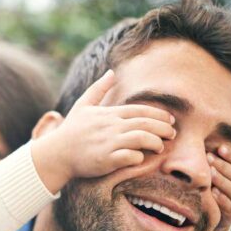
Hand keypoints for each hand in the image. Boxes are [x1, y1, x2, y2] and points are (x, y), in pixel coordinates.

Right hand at [32, 70, 175, 192]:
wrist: (57, 154)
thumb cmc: (71, 131)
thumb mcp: (83, 105)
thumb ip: (98, 89)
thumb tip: (111, 71)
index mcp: (109, 114)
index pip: (141, 110)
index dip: (159, 114)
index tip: (170, 120)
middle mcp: (111, 126)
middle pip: (145, 123)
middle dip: (164, 128)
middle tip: (173, 134)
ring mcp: (108, 143)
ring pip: (141, 138)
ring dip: (155, 143)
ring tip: (161, 147)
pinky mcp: (106, 159)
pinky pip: (130, 157)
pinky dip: (139, 157)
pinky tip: (142, 159)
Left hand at [207, 129, 230, 230]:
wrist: (219, 213)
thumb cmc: (222, 186)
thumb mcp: (228, 169)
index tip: (219, 148)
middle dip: (223, 166)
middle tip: (209, 158)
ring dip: (222, 181)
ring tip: (210, 173)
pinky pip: (230, 208)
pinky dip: (222, 200)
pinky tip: (213, 193)